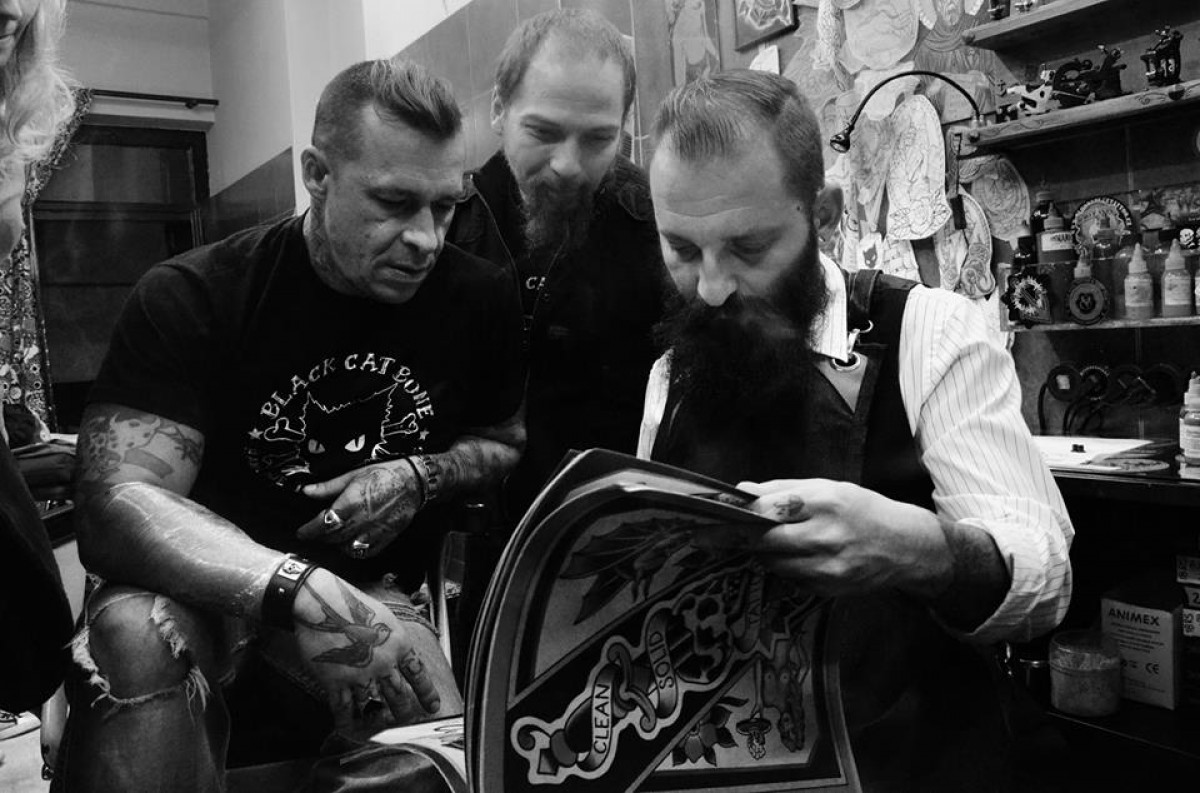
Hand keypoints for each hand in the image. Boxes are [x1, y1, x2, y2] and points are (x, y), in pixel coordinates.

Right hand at [292, 569, 442, 731]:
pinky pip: (344, 709)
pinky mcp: (336, 681)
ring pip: (373, 706)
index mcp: (398, 644)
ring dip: (377, 718)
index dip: (427, 693)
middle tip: (406, 719)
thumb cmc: (351, 603)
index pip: (418, 674)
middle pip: (399, 696)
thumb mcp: (385, 616)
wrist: (320, 602)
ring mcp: (360, 674)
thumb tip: (400, 653)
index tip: (432, 706)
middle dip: (405, 711)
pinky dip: (348, 722)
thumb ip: (395, 638)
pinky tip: (349, 727)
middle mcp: (383, 662)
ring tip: (378, 721)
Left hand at [296, 459, 422, 557]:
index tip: (302, 533)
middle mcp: (361, 520)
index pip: (323, 524)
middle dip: (321, 537)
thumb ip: (328, 487)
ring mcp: (374, 531)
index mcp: (350, 503)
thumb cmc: (383, 474)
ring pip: (347, 548)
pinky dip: (355, 551)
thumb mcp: (353, 475)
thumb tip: (307, 491)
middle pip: (333, 537)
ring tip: (334, 536)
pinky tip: (352, 543)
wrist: (413, 481)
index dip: (309, 531)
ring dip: (337, 544)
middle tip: (316, 532)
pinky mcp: (386, 537)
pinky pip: (366, 552)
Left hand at [732, 478, 952, 598]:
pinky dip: (784, 567)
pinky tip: (795, 557)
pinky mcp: (829, 588)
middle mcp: (826, 535)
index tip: (712, 516)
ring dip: (761, 553)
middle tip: (713, 536)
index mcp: (825, 502)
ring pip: (774, 563)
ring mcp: (828, 566)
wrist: (905, 546)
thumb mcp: (828, 487)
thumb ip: (783, 489)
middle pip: (765, 541)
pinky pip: (791, 579)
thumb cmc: (862, 510)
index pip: (769, 509)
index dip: (738, 514)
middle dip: (737, 538)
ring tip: (765, 542)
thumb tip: (742, 491)